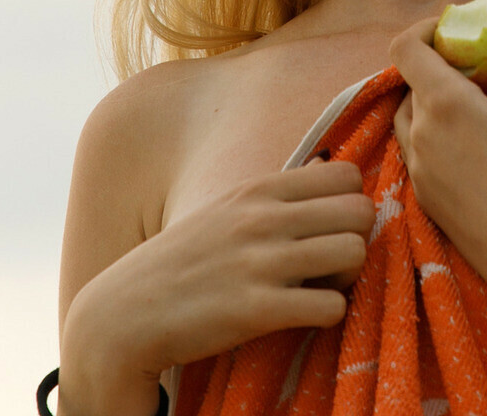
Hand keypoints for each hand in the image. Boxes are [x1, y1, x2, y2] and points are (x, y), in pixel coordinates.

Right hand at [62, 158, 374, 390]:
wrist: (125, 313)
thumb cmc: (183, 262)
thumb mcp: (226, 210)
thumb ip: (276, 195)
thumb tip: (328, 169)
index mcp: (257, 189)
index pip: (345, 175)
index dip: (347, 205)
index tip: (328, 230)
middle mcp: (262, 218)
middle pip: (360, 211)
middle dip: (356, 240)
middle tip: (330, 265)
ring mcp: (259, 262)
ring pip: (354, 252)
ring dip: (347, 277)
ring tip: (319, 289)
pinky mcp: (256, 309)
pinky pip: (331, 306)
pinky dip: (327, 315)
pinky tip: (302, 316)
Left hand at [388, 0, 486, 303]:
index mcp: (444, 105)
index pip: (405, 46)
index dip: (426, 29)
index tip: (459, 29)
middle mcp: (419, 135)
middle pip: (411, 81)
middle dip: (440, 66)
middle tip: (482, 68)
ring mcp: (417, 170)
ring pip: (411, 118)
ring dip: (435, 103)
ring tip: (482, 108)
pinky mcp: (424, 199)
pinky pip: (418, 152)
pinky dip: (437, 137)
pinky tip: (481, 149)